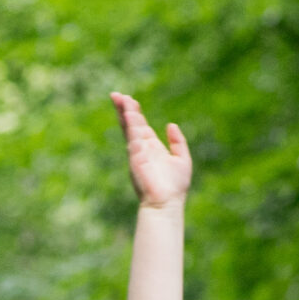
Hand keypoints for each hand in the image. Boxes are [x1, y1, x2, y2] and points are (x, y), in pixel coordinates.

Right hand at [111, 91, 191, 208]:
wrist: (167, 204)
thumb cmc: (175, 187)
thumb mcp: (182, 159)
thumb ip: (178, 142)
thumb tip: (171, 125)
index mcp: (151, 147)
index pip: (140, 125)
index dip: (134, 112)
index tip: (129, 99)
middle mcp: (142, 148)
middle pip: (130, 124)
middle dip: (124, 109)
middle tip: (116, 95)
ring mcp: (137, 154)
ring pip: (130, 129)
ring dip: (126, 114)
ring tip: (121, 99)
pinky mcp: (136, 159)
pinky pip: (134, 139)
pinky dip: (132, 127)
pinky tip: (130, 115)